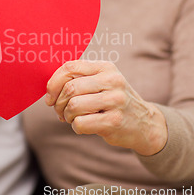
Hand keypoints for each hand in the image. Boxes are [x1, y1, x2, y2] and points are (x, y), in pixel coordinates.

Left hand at [45, 60, 167, 155]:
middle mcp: (112, 80)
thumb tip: (49, 89)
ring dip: (67, 116)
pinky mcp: (114, 121)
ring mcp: (115, 100)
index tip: (50, 97)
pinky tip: (83, 126)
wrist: (144, 123)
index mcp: (105, 67)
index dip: (53, 83)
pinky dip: (76, 127)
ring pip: (73, 106)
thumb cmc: (113, 102)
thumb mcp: (102, 82)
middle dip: (59, 103)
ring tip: (73, 118)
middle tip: (61, 112)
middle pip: (69, 88)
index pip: (69, 67)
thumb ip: (78, 79)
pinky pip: (80, 123)